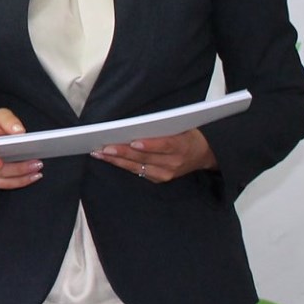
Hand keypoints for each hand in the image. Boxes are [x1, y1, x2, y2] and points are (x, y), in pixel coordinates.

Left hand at [95, 128, 217, 182]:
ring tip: (99, 153)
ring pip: (137, 167)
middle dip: (123, 153)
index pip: (164, 145)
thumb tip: (137, 124)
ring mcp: (166, 174)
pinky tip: (109, 160)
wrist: (203, 155)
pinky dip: (122, 165)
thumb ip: (163, 127)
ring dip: (116, 160)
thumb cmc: (189, 136)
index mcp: (182, 146)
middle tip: (104, 147)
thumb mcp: (182, 127)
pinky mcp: (159, 179)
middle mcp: (173, 163)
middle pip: (145, 158)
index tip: (133, 142)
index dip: (148, 145)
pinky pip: (138, 172)